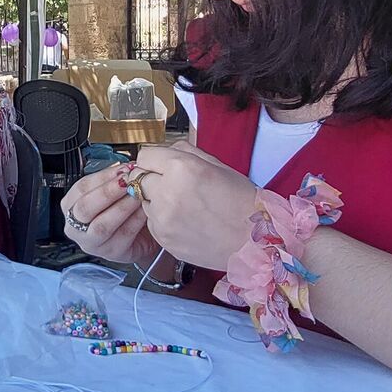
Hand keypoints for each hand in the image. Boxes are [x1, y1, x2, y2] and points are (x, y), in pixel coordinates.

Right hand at [60, 164, 158, 267]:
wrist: (140, 237)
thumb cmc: (122, 213)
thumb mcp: (113, 194)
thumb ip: (114, 181)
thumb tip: (127, 167)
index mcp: (71, 206)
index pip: (81, 189)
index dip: (102, 177)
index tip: (122, 169)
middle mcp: (75, 227)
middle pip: (85, 208)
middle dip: (107, 192)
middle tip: (127, 181)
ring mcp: (92, 243)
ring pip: (102, 225)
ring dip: (121, 207)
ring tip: (137, 194)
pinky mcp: (111, 253)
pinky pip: (122, 235)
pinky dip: (134, 220)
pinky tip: (144, 210)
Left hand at [128, 142, 259, 270]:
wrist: (253, 241)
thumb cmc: (241, 201)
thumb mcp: (216, 164)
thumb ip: (185, 152)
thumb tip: (165, 151)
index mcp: (181, 168)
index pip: (144, 156)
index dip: (154, 159)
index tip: (161, 164)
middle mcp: (166, 193)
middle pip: (138, 179)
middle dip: (151, 178)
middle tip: (172, 184)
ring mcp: (162, 219)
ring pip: (143, 201)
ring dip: (156, 199)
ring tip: (184, 205)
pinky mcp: (162, 239)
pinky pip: (152, 221)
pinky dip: (162, 219)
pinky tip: (185, 220)